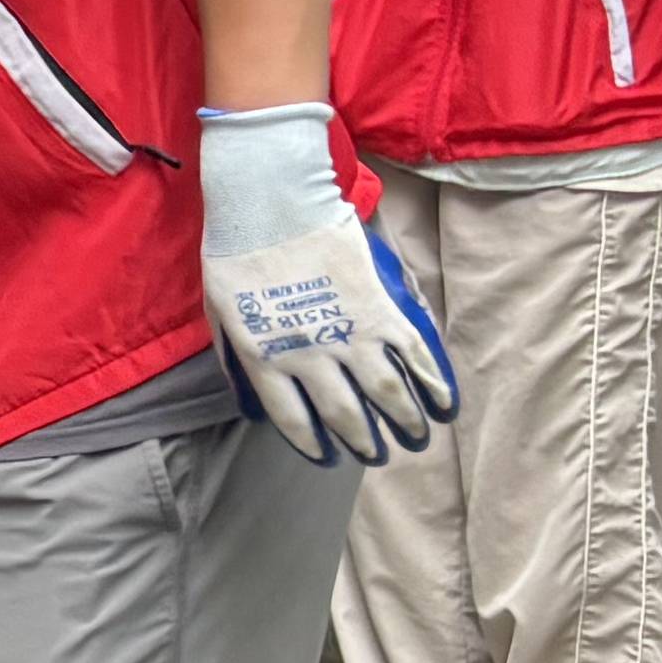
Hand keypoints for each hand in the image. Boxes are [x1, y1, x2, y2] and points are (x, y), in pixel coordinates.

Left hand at [197, 104, 454, 466]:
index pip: (294, 421)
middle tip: (379, 455)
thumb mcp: (218, 315)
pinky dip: (432, 383)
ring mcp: (351, 333)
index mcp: (266, 360)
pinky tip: (443, 403)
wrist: (272, 204)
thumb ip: (234, 361)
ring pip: (387, 393)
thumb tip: (250, 404)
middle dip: (366, 441)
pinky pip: (414, 355)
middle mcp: (311, 357)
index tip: (328, 458)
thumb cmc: (236, 253)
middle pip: (347, 415)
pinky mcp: (382, 308)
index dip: (314, 444)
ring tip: (416, 439)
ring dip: (405, 421)